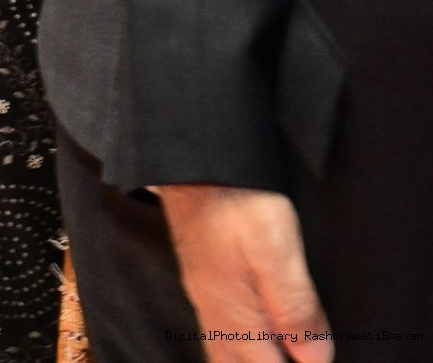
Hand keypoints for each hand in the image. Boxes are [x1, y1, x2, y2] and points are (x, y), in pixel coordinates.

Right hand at [158, 185, 328, 359]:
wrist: (191, 164)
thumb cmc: (236, 201)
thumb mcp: (275, 248)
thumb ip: (295, 305)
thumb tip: (314, 358)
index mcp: (235, 312)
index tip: (315, 359)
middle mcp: (215, 312)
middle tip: (298, 355)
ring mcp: (204, 298)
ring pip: (224, 353)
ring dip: (249, 361)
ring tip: (275, 354)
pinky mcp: (202, 282)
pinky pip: (216, 335)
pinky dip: (235, 351)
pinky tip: (248, 341)